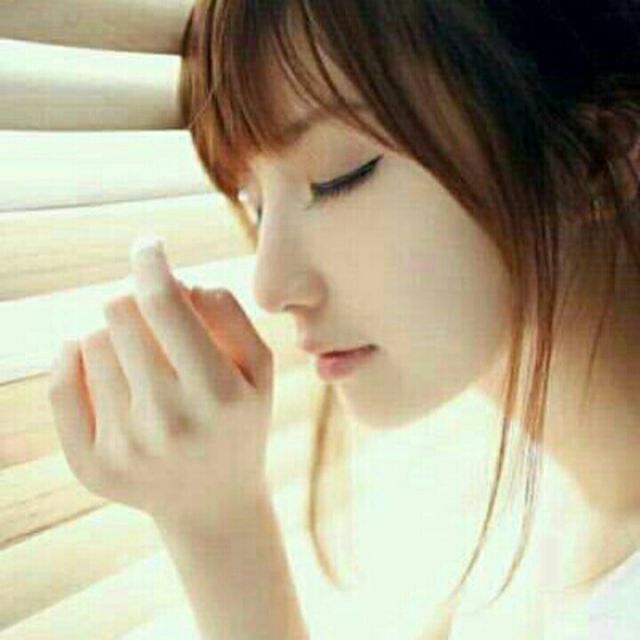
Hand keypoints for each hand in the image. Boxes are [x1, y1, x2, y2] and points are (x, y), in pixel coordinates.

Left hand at [48, 238, 273, 529]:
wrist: (215, 504)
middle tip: (153, 315)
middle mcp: (168, 420)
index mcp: (217, 391)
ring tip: (142, 359)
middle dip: (136, 300)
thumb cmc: (241, 421)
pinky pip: (60, 383)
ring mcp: (125, 447)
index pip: (163, 302)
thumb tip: (175, 281)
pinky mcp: (92, 466)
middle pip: (118, 311)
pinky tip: (101, 362)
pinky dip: (74, 358)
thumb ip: (228, 312)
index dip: (151, 261)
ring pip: (89, 341)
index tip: (148, 245)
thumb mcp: (260, 368)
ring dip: (115, 334)